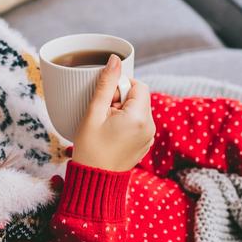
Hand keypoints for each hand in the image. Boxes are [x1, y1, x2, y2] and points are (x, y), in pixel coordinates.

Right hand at [71, 55, 154, 171]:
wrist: (94, 181)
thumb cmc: (90, 149)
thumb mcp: (93, 113)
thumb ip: (105, 84)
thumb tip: (115, 60)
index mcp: (140, 117)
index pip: (138, 85)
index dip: (120, 88)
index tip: (105, 101)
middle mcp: (150, 126)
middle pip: (139, 97)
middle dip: (120, 99)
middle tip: (103, 114)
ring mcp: (149, 136)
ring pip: (138, 109)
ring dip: (122, 111)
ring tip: (105, 125)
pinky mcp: (145, 143)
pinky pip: (138, 123)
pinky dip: (126, 122)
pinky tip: (111, 134)